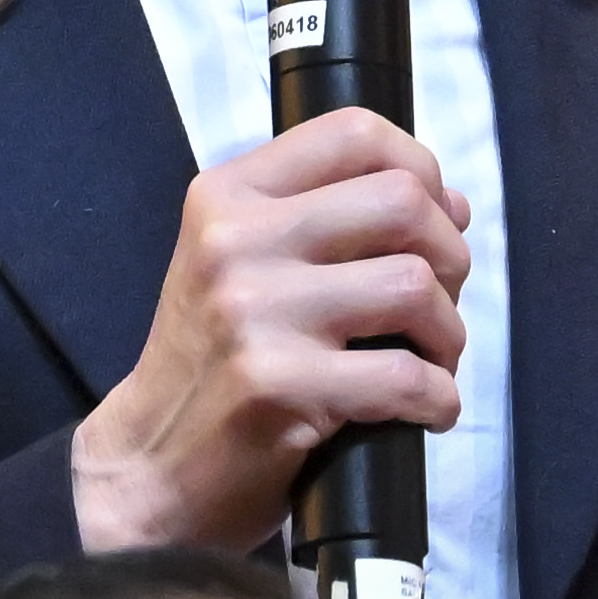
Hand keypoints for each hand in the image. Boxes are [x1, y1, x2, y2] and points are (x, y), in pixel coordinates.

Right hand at [70, 110, 473, 555]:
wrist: (147, 465)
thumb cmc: (211, 361)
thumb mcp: (239, 261)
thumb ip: (327, 218)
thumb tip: (450, 202)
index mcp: (227, 194)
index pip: (355, 133)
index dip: (420, 167)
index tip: (434, 218)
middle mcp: (235, 239)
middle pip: (401, 202)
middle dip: (449, 253)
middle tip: (440, 300)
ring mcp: (254, 311)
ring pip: (412, 285)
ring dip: (447, 332)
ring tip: (432, 360)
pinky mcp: (277, 385)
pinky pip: (404, 376)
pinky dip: (438, 397)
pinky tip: (426, 409)